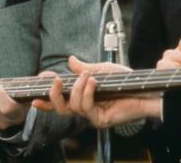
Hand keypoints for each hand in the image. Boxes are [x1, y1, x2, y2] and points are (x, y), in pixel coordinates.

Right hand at [32, 56, 161, 127]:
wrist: (144, 89)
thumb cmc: (126, 81)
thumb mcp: (102, 70)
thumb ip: (84, 68)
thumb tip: (70, 61)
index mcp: (83, 97)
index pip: (61, 100)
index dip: (46, 98)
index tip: (36, 88)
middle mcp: (86, 109)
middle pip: (60, 108)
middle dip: (53, 94)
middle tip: (54, 80)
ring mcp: (92, 116)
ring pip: (72, 106)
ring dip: (77, 88)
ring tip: (88, 76)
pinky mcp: (100, 119)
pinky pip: (86, 107)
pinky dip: (87, 92)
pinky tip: (94, 83)